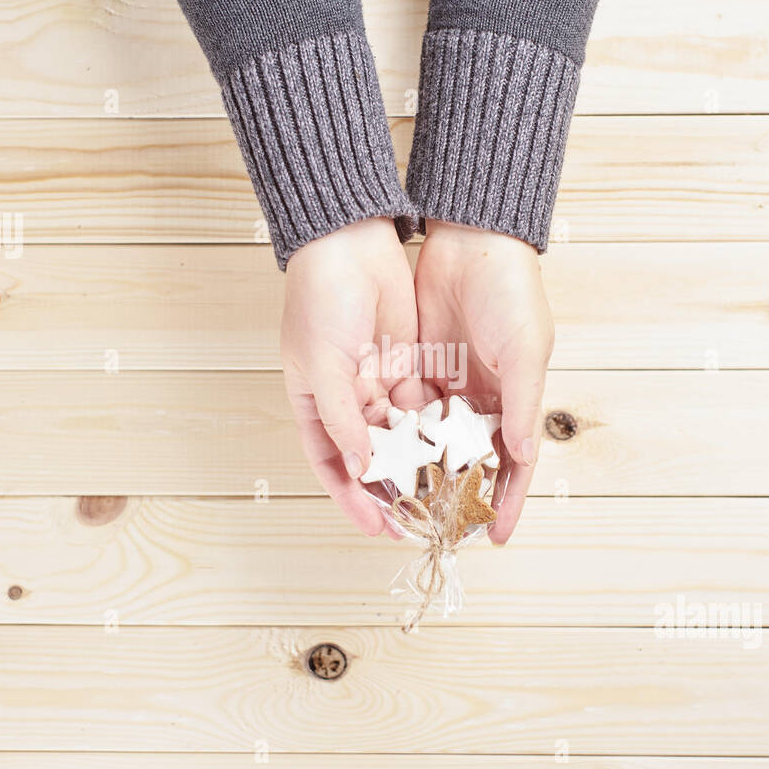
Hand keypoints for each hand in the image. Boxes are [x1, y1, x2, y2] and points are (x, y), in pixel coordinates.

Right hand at [281, 217, 425, 535]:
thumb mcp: (324, 364)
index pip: (331, 464)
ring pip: (399, 437)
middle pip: (368, 458)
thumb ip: (344, 419)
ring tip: (439, 495)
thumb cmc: (320, 298)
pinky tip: (454, 453)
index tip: (375, 527)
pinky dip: (434, 431)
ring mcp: (378, 382)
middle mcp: (346, 399)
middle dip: (389, 490)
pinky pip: (422, 408)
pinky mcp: (407, 365)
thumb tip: (361, 467)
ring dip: (415, 465)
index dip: (351, 498)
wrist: (351, 242)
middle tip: (414, 522)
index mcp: (314, 401)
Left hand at [414, 219, 554, 542]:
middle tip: (438, 530)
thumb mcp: (526, 349)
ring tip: (403, 506)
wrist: (472, 242)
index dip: (505, 501)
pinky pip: (407, 412)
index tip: (492, 537)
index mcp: (516, 400)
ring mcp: (449, 386)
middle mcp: (483, 400)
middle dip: (456, 495)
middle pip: (469, 461)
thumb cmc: (513, 292)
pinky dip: (397, 436)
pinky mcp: (420, 368)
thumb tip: (521, 456)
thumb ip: (522, 404)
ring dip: (420, 472)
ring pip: (433, 442)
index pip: (513, 464)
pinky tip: (381, 461)